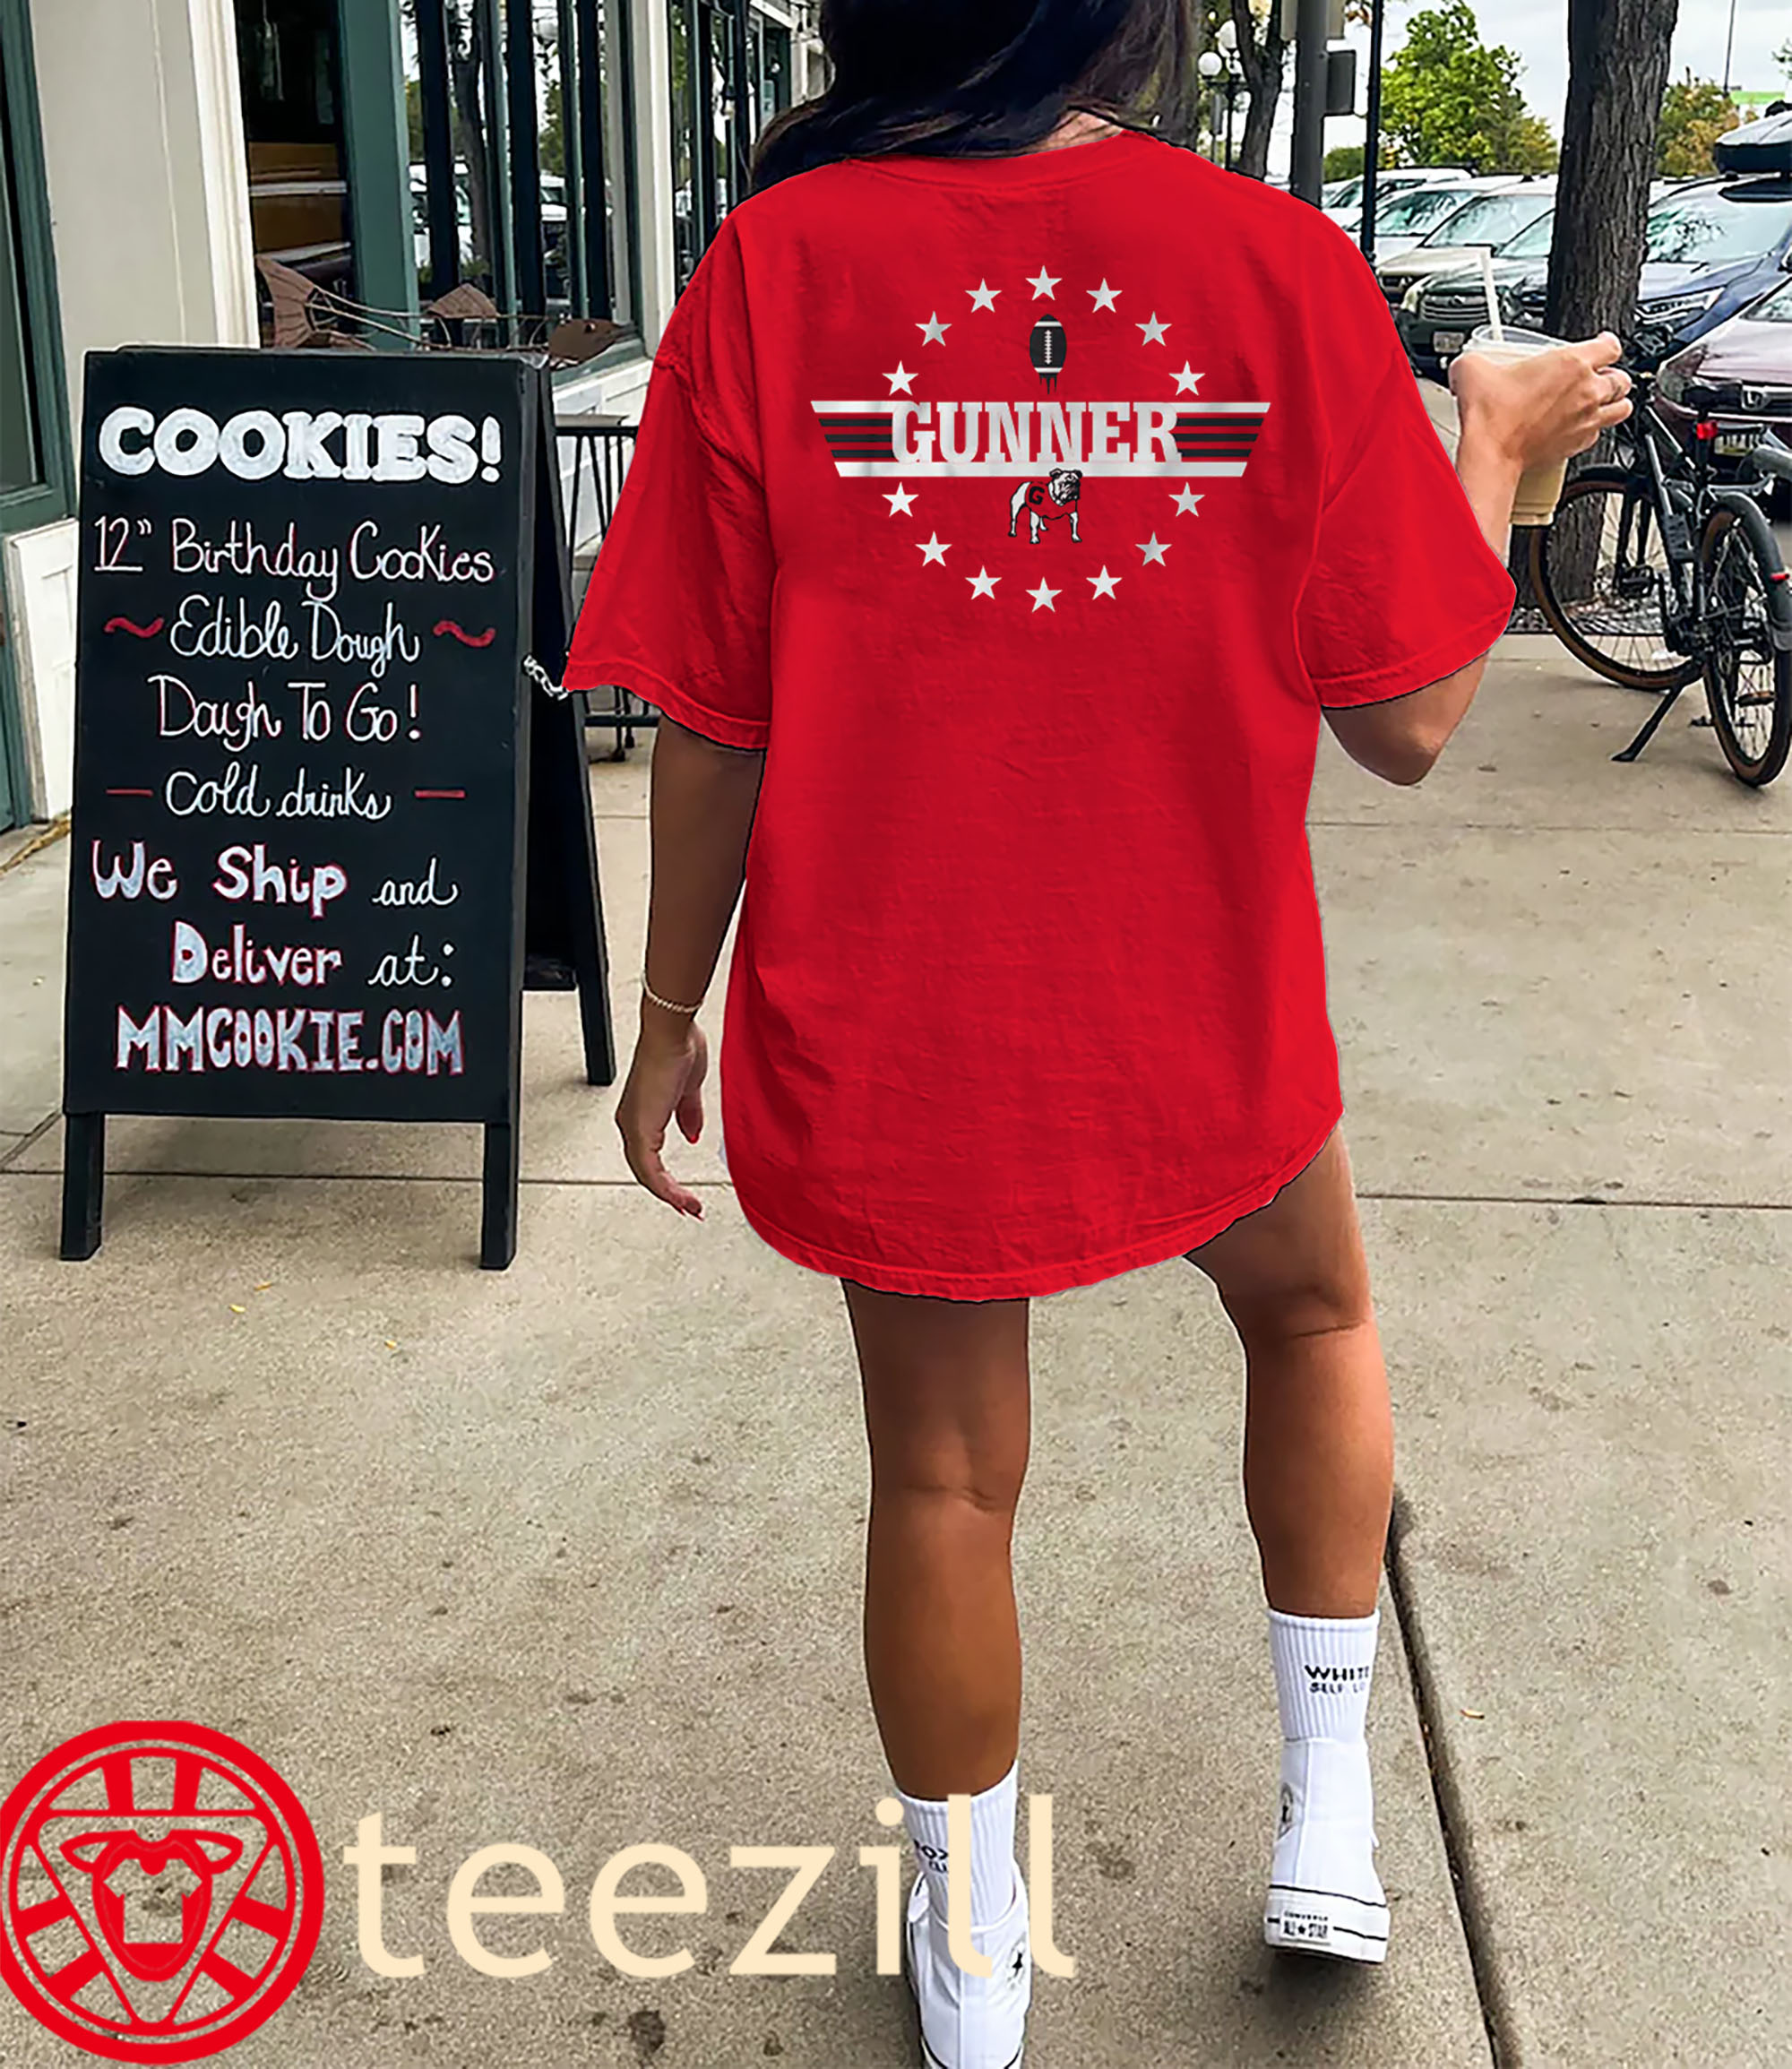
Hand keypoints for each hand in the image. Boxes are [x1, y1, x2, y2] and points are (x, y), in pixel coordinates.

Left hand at [615, 1015, 708, 1216]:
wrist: (672, 1032)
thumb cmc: (678, 1048)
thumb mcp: (688, 1091)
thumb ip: (689, 1116)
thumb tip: (692, 1136)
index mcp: (641, 1114)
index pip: (649, 1157)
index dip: (666, 1179)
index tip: (685, 1194)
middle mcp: (632, 1122)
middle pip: (645, 1171)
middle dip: (669, 1193)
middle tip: (689, 1209)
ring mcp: (634, 1126)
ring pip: (646, 1174)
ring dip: (670, 1195)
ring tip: (691, 1208)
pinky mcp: (640, 1127)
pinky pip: (649, 1168)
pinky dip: (666, 1187)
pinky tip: (681, 1197)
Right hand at [1449, 332, 1632, 470]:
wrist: (1491, 453)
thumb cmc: (1491, 415)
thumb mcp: (1474, 368)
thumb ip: (1477, 358)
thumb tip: (1468, 362)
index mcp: (1573, 362)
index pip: (1611, 345)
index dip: (1607, 343)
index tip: (1601, 344)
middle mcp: (1587, 391)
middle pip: (1622, 378)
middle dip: (1612, 376)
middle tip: (1597, 376)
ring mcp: (1587, 420)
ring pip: (1622, 407)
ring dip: (1614, 402)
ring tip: (1602, 401)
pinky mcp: (1578, 445)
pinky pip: (1599, 434)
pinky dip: (1595, 429)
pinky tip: (1580, 426)